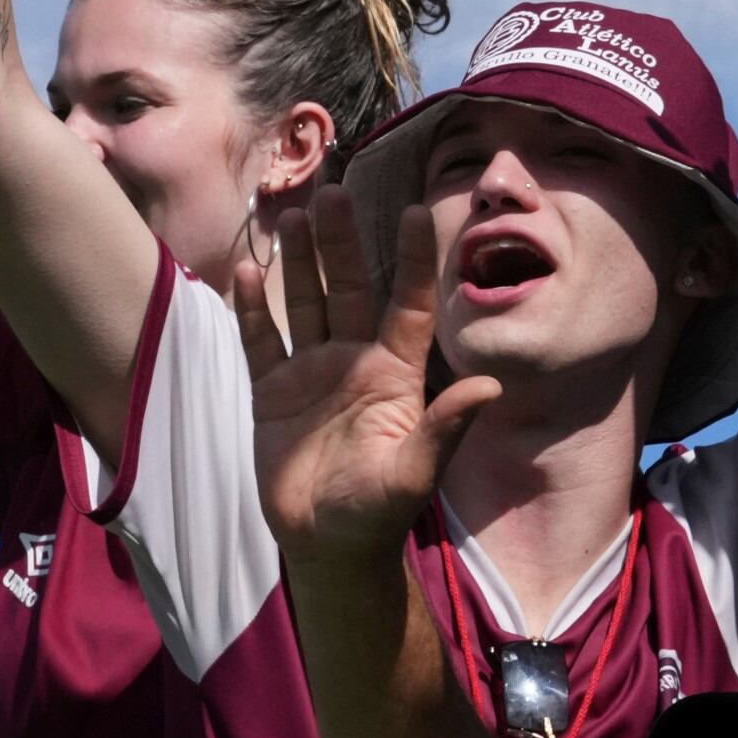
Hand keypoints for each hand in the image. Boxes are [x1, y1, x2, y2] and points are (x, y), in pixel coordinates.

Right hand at [238, 190, 501, 564]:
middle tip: (333, 191)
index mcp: (396, 374)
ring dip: (299, 262)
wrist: (328, 547)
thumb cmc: (379, 513)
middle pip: (349, 289)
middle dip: (342, 243)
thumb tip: (490, 386)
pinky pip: (262, 342)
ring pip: (306, 303)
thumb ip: (445, 428)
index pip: (409, 304)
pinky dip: (252, 310)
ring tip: (293, 214)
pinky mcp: (272, 393)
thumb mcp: (415, 473)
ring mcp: (311, 373)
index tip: (416, 211)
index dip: (412, 260)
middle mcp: (355, 361)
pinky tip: (247, 271)